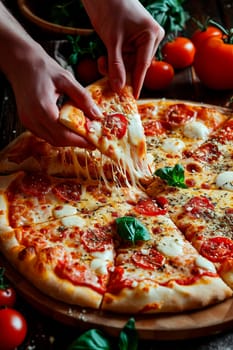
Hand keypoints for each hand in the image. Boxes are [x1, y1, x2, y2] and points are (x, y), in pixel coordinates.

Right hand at [0, 2, 100, 147]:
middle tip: (91, 138)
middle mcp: (33, 118)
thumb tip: (97, 114)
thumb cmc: (43, 69)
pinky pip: (45, 135)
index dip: (80, 141)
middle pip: (58, 140)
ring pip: (51, 140)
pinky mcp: (27, 122)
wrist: (21, 64)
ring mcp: (28, 122)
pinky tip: (69, 128)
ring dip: (68, 139)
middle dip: (76, 142)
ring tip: (82, 133)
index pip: (64, 134)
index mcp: (43, 107)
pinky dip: (59, 134)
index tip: (94, 141)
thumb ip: (82, 97)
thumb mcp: (66, 79)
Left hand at [83, 0, 164, 97]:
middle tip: (105, 73)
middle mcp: (151, 38)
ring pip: (129, 64)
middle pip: (136, 66)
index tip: (134, 97)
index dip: (137, 82)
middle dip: (119, 71)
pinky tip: (103, 57)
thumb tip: (119, 88)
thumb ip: (116, 66)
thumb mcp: (112, 41)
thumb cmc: (109, 8)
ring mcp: (142, 40)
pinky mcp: (132, 41)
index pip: (143, 64)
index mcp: (151, 35)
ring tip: (101, 60)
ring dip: (114, 67)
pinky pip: (125, 58)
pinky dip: (113, 61)